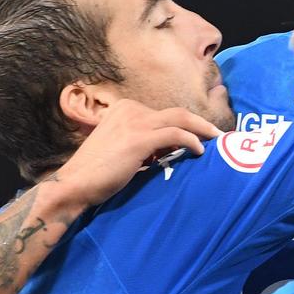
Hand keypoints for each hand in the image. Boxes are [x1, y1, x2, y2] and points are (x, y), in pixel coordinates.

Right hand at [46, 100, 220, 208]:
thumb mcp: (121, 150)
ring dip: (203, 130)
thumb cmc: (97, 173)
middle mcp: (130, 109)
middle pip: (177, 113)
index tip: (201, 138)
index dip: (186, 125)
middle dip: (201, 124)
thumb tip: (168, 150)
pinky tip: (200, 151)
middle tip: (219, 136)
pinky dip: (192, 141)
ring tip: (218, 142)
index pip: (164, 114)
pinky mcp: (139, 139)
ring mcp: (135, 122)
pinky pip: (175, 135)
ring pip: (180, 119)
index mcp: (124, 109)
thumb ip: (143, 144)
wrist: (75, 184)